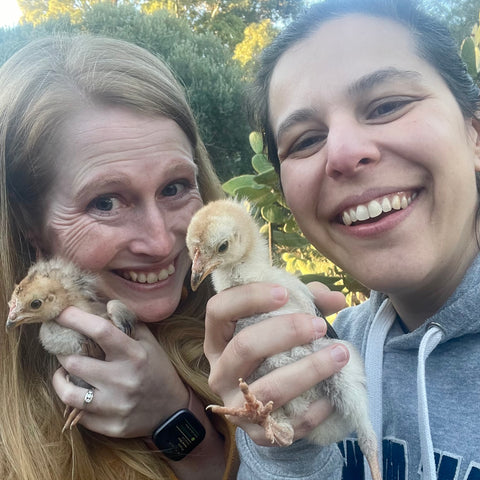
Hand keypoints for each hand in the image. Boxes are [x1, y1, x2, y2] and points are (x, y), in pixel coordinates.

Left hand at [52, 306, 188, 437]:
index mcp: (135, 354)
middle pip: (75, 362)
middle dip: (62, 351)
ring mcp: (116, 406)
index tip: (61, 312)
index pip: (100, 331)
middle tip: (61, 346)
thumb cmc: (156, 368)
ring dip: (60, 378)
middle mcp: (124, 380)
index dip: (76, 319)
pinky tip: (79, 392)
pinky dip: (75, 400)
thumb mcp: (148, 342)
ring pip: (68, 392)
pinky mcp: (111, 426)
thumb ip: (127, 322)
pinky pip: (79, 413)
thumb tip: (107, 303)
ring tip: (63, 371)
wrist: (172, 409)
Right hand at [204, 282, 348, 445]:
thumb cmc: (277, 349)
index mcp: (218, 339)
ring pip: (269, 387)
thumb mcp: (285, 319)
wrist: (275, 402)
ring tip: (339, 353)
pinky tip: (334, 395)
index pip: (218, 310)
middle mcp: (219, 371)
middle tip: (318, 324)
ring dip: (309, 369)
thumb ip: (308, 302)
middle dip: (286, 332)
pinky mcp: (256, 433)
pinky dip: (315, 409)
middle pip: (244, 347)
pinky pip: (288, 423)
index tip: (284, 293)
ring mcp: (235, 405)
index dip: (249, 298)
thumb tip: (336, 299)